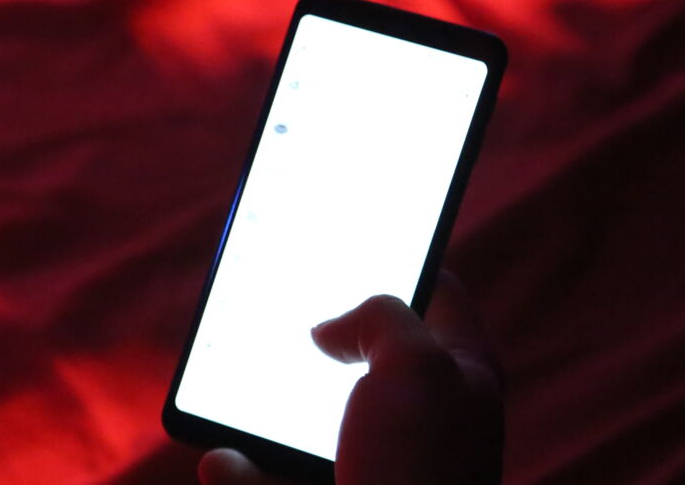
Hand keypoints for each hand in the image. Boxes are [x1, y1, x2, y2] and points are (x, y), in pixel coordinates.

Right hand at [199, 273, 502, 484]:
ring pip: (310, 414)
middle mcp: (423, 423)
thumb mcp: (419, 367)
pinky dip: (240, 471)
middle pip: (367, 351)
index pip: (440, 294)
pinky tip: (222, 458)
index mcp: (462, 380)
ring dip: (266, 399)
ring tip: (234, 369)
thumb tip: (330, 331)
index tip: (354, 224)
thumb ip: (382, 316)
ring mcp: (374, 469)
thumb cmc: (422, 477)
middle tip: (281, 288)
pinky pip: (269, 477)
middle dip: (322, 326)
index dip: (401, 253)